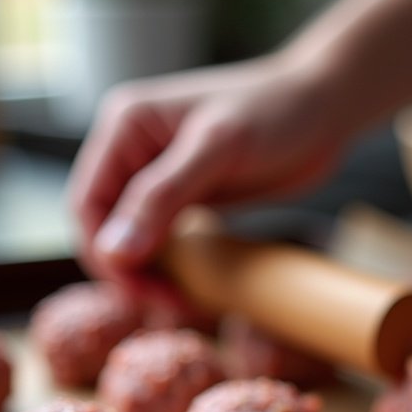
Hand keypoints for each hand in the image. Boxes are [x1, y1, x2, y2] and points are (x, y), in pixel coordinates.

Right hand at [68, 52, 346, 278]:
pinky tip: (191, 286)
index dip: (104, 251)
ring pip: (131, 236)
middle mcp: (132, 148)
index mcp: (126, 125)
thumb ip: (162, 197)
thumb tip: (114, 250)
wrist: (324, 108)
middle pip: (103, 224)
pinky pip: (161, 237)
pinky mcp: (185, 194)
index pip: (87, 201)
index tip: (138, 290)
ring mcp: (157, 173)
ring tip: (183, 301)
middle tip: (167, 304)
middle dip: (127, 268)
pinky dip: (170, 265)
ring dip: (148, 272)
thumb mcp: (216, 150)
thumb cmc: (274, 112)